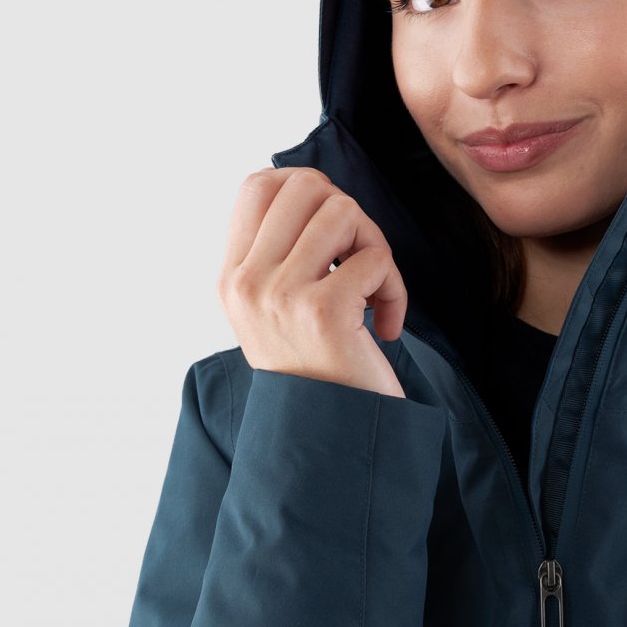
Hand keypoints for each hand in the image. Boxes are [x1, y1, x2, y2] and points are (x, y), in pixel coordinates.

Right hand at [218, 166, 407, 398]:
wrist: (329, 441)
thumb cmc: (317, 374)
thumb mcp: (274, 312)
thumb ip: (281, 256)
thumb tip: (317, 193)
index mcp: (232, 278)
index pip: (257, 185)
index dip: (306, 188)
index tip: (333, 231)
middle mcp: (248, 282)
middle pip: (306, 186)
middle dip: (349, 216)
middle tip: (357, 261)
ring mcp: (282, 295)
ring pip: (343, 211)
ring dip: (374, 248)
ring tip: (373, 292)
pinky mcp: (324, 312)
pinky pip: (375, 259)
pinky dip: (395, 291)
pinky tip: (385, 327)